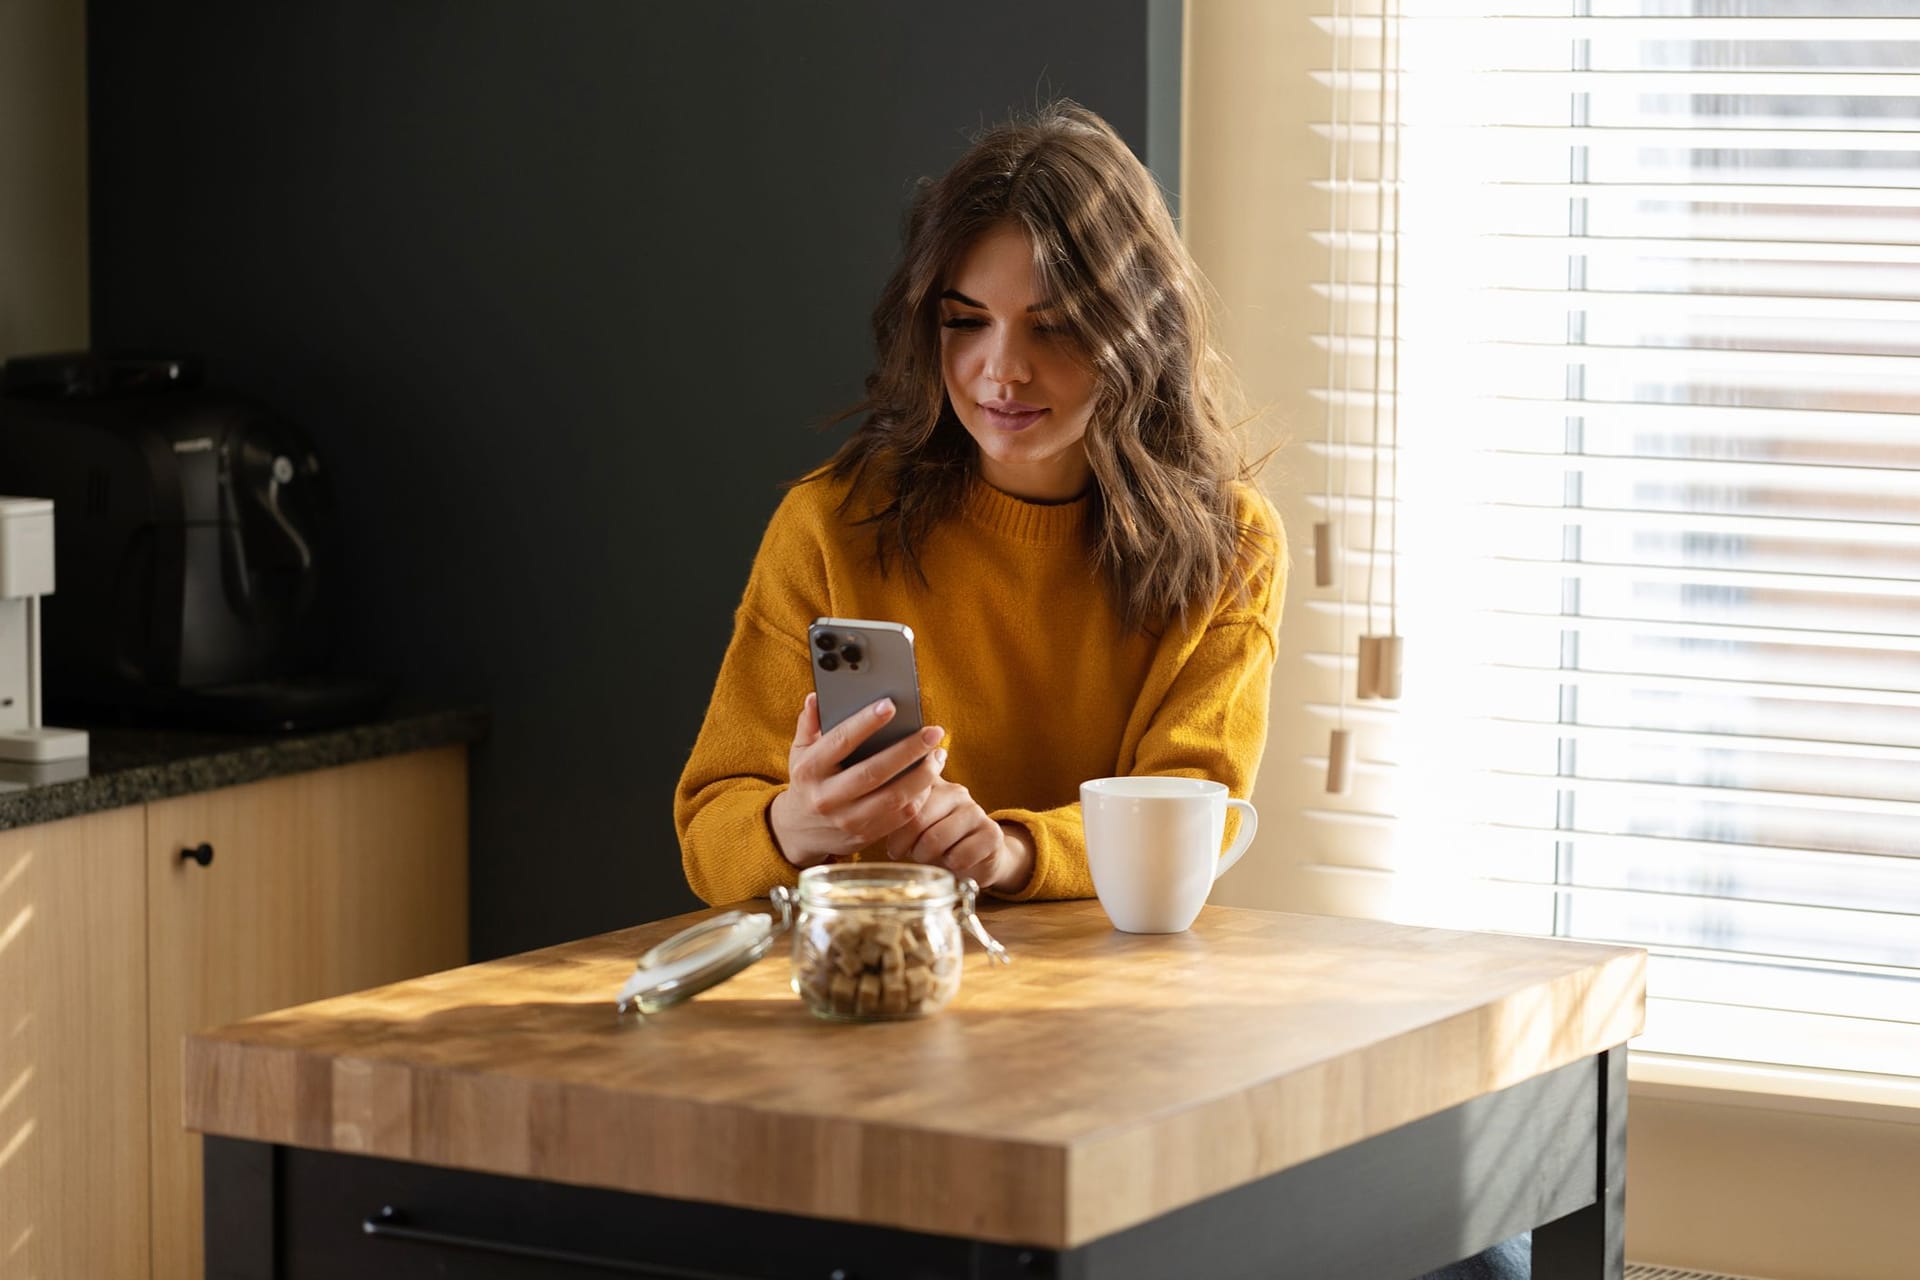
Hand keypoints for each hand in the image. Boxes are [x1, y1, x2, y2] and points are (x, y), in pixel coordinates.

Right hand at [768, 693, 946, 867]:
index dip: (866, 722)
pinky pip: (900, 817)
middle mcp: (827, 797)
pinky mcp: (864, 836)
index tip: (890, 704)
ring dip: (923, 775)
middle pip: (875, 772)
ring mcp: (846, 820)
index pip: (841, 741)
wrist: (798, 832)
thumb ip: (809, 725)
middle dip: (909, 750)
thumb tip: (816, 697)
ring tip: (939, 754)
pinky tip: (930, 778)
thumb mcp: (799, 753)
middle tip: (933, 732)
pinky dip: (920, 796)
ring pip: (894, 798)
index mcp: (810, 770)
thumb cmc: (807, 782)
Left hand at [885, 782, 1034, 893]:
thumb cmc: (933, 838)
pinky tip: (952, 862)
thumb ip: (893, 811)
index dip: (891, 822)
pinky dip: (950, 866)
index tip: (889, 839)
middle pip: (916, 818)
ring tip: (927, 856)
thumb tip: (864, 814)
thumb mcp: (911, 823)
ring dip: (926, 857)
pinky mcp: (991, 834)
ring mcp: (975, 811)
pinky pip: (959, 856)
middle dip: (903, 844)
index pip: (903, 794)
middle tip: (902, 853)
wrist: (977, 857)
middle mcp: (955, 791)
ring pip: (936, 839)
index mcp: (931, 781)